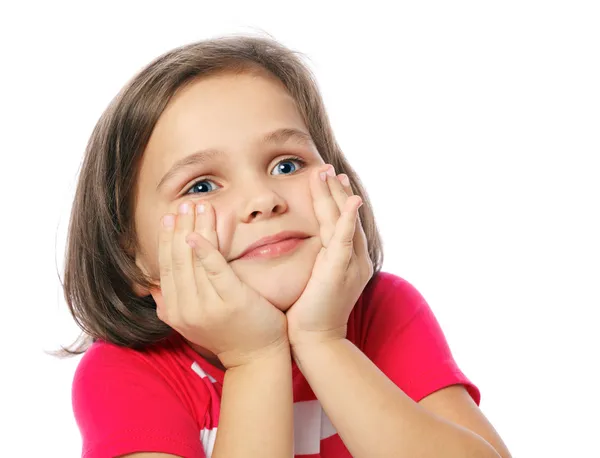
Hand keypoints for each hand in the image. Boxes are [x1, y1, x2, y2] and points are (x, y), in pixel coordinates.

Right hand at [155, 200, 288, 368]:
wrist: (257, 358)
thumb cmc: (229, 335)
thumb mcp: (192, 324)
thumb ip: (171, 306)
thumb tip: (151, 288)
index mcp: (175, 312)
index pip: (165, 268)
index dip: (166, 241)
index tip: (169, 218)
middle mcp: (187, 310)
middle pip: (178, 260)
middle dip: (179, 228)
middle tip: (184, 204)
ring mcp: (208, 306)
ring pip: (194, 259)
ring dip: (195, 229)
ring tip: (198, 206)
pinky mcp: (231, 300)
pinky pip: (214, 269)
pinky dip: (205, 249)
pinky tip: (200, 232)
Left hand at [286, 164, 373, 346]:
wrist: (315, 340)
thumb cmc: (308, 313)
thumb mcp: (312, 280)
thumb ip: (312, 261)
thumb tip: (298, 248)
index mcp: (347, 260)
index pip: (342, 223)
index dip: (335, 200)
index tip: (327, 180)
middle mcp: (354, 259)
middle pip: (346, 217)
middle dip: (337, 191)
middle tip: (329, 169)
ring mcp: (349, 264)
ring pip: (344, 222)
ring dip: (337, 196)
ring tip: (329, 174)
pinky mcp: (339, 270)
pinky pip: (346, 239)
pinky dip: (349, 219)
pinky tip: (350, 201)